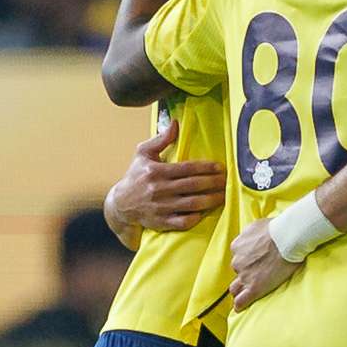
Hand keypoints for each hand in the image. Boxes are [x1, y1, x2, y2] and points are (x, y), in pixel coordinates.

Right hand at [106, 120, 223, 240]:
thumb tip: (175, 123)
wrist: (120, 204)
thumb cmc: (135, 176)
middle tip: (227, 180)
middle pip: (193, 186)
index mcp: (156, 172)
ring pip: (191, 204)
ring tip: (223, 196)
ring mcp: (161, 207)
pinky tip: (205, 212)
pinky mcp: (161, 222)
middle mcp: (159, 189)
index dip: (205, 168)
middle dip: (213, 183)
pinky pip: (182, 222)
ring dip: (210, 200)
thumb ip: (160, 139)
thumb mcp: (143, 154)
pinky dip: (195, 217)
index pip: (186, 168)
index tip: (220, 167)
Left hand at [228, 220, 298, 307]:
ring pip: (236, 288)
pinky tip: (241, 307)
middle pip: (237, 272)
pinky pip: (241, 301)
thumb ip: (250, 232)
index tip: (255, 261)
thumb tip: (253, 235)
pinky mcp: (255, 288)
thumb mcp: (257, 224)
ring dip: (240, 290)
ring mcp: (245, 276)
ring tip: (246, 294)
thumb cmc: (277, 228)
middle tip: (256, 275)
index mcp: (237, 246)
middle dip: (244, 274)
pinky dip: (240, 305)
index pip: (237, 256)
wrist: (288, 238)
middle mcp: (237, 262)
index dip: (246, 260)